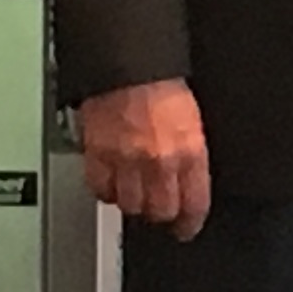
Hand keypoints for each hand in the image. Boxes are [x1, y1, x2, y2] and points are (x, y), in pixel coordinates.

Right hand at [80, 78, 211, 240]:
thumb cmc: (161, 84)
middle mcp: (159, 160)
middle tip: (159, 209)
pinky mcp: (98, 155)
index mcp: (190, 150)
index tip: (186, 228)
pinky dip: (106, 190)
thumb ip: (191, 154)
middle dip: (161, 214)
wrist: (128, 63)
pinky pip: (101, 190)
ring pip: (130, 206)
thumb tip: (190, 182)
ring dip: (133, 203)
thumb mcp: (192, 121)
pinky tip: (113, 181)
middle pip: (160, 211)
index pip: (194, 204)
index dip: (190, 223)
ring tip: (136, 192)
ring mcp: (126, 160)